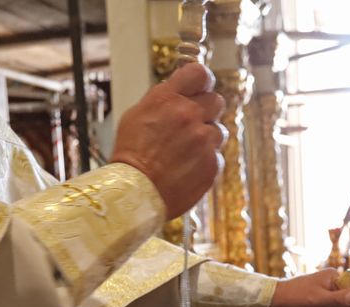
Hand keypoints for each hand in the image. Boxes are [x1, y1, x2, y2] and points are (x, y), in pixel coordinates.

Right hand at [111, 63, 224, 218]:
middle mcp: (189, 115)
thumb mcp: (137, 115)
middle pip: (216, 100)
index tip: (200, 88)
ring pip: (219, 131)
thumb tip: (178, 90)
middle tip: (193, 124)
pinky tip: (187, 167)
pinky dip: (205, 161)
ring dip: (206, 138)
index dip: (202, 81)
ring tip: (186, 152)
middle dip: (206, 111)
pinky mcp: (212, 163)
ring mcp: (203, 140)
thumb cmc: (131, 155)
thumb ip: (162, 99)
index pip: (199, 72)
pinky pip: (217, 156)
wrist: (134, 191)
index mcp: (168, 98)